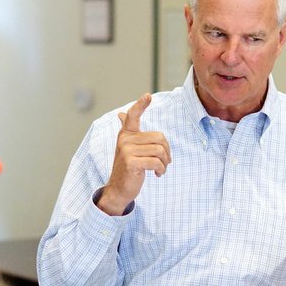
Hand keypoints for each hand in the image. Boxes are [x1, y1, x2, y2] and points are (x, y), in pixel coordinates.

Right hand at [96, 94, 170, 215]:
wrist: (119, 189)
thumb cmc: (128, 168)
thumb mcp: (128, 148)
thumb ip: (128, 132)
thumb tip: (120, 114)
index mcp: (126, 134)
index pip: (133, 115)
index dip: (141, 105)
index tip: (148, 96)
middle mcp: (125, 139)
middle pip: (159, 138)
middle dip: (167, 151)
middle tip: (165, 162)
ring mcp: (127, 150)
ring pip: (160, 151)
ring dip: (165, 163)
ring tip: (160, 169)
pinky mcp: (131, 162)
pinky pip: (156, 162)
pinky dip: (161, 169)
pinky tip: (157, 174)